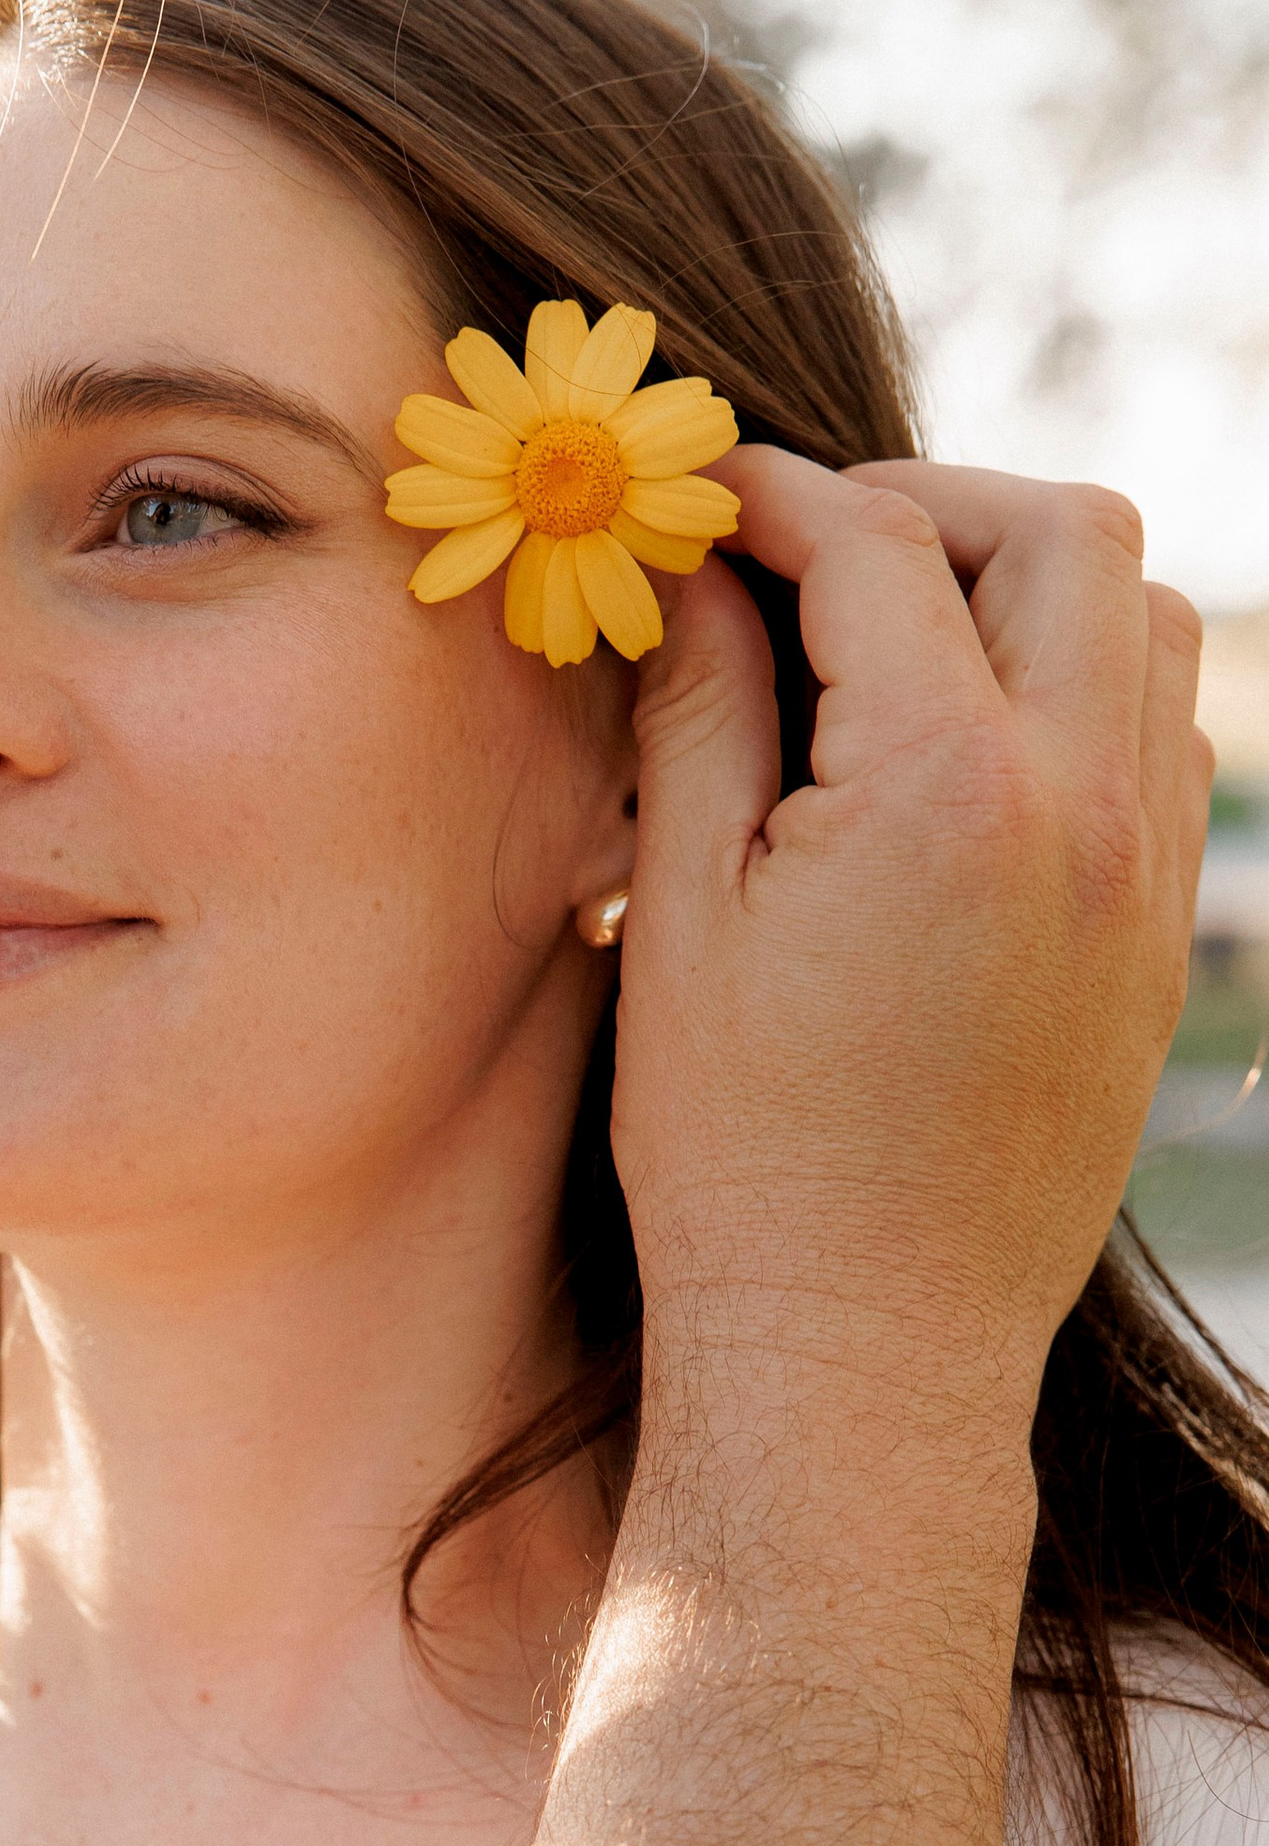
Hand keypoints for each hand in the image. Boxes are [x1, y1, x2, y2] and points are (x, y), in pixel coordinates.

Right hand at [621, 450, 1208, 1446]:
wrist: (863, 1347)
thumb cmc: (740, 1157)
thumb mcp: (684, 919)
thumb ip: (700, 716)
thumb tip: (701, 576)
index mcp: (949, 791)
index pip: (884, 548)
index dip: (780, 498)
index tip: (707, 503)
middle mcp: (1088, 810)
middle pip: (1069, 534)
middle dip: (935, 506)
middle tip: (812, 554)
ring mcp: (1149, 877)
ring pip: (1147, 625)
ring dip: (1026, 590)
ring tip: (896, 644)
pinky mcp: (1161, 941)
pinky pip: (1160, 743)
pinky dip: (1073, 693)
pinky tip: (958, 750)